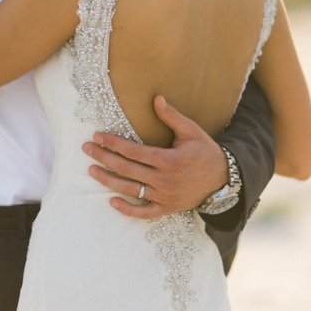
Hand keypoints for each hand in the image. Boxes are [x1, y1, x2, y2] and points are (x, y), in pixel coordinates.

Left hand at [83, 95, 228, 219]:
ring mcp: (165, 196)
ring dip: (109, 180)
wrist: (223, 179)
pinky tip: (112, 201)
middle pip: (127, 168)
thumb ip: (172, 116)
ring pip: (131, 189)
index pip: (133, 151)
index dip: (113, 143)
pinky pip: (144, 212)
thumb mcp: (191, 131)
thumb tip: (156, 98)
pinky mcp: (167, 208)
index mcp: (168, 159)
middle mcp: (164, 179)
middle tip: (86, 149)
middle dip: (104, 158)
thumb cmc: (205, 152)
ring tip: (91, 171)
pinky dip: (128, 209)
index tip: (97, 136)